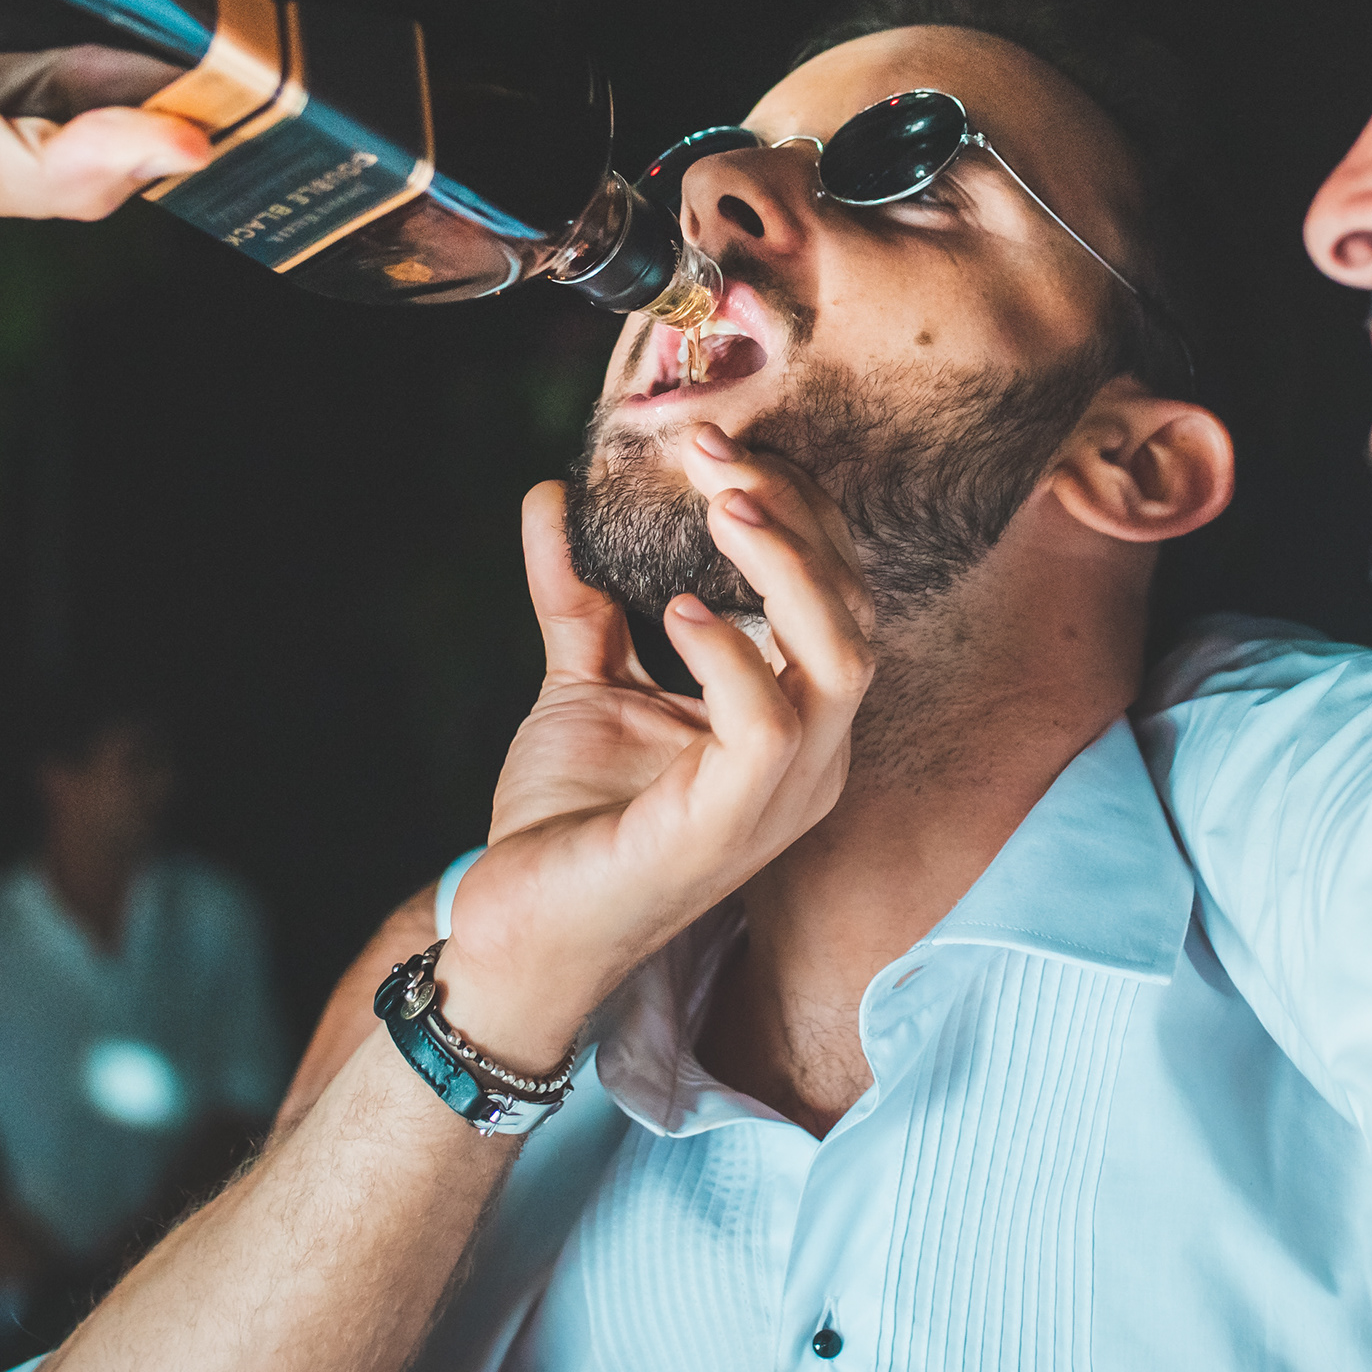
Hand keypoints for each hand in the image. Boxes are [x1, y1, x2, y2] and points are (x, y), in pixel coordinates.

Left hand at [434, 432, 873, 1065]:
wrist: (518, 930)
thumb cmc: (570, 823)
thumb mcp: (583, 681)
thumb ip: (580, 594)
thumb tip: (548, 495)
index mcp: (789, 716)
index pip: (833, 589)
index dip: (789, 506)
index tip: (714, 442)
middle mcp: (809, 753)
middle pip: (853, 608)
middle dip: (796, 515)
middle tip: (717, 452)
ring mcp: (781, 793)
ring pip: (843, 658)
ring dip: (788, 567)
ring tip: (724, 504)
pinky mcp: (732, 825)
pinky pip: (769, 726)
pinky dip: (732, 654)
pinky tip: (679, 609)